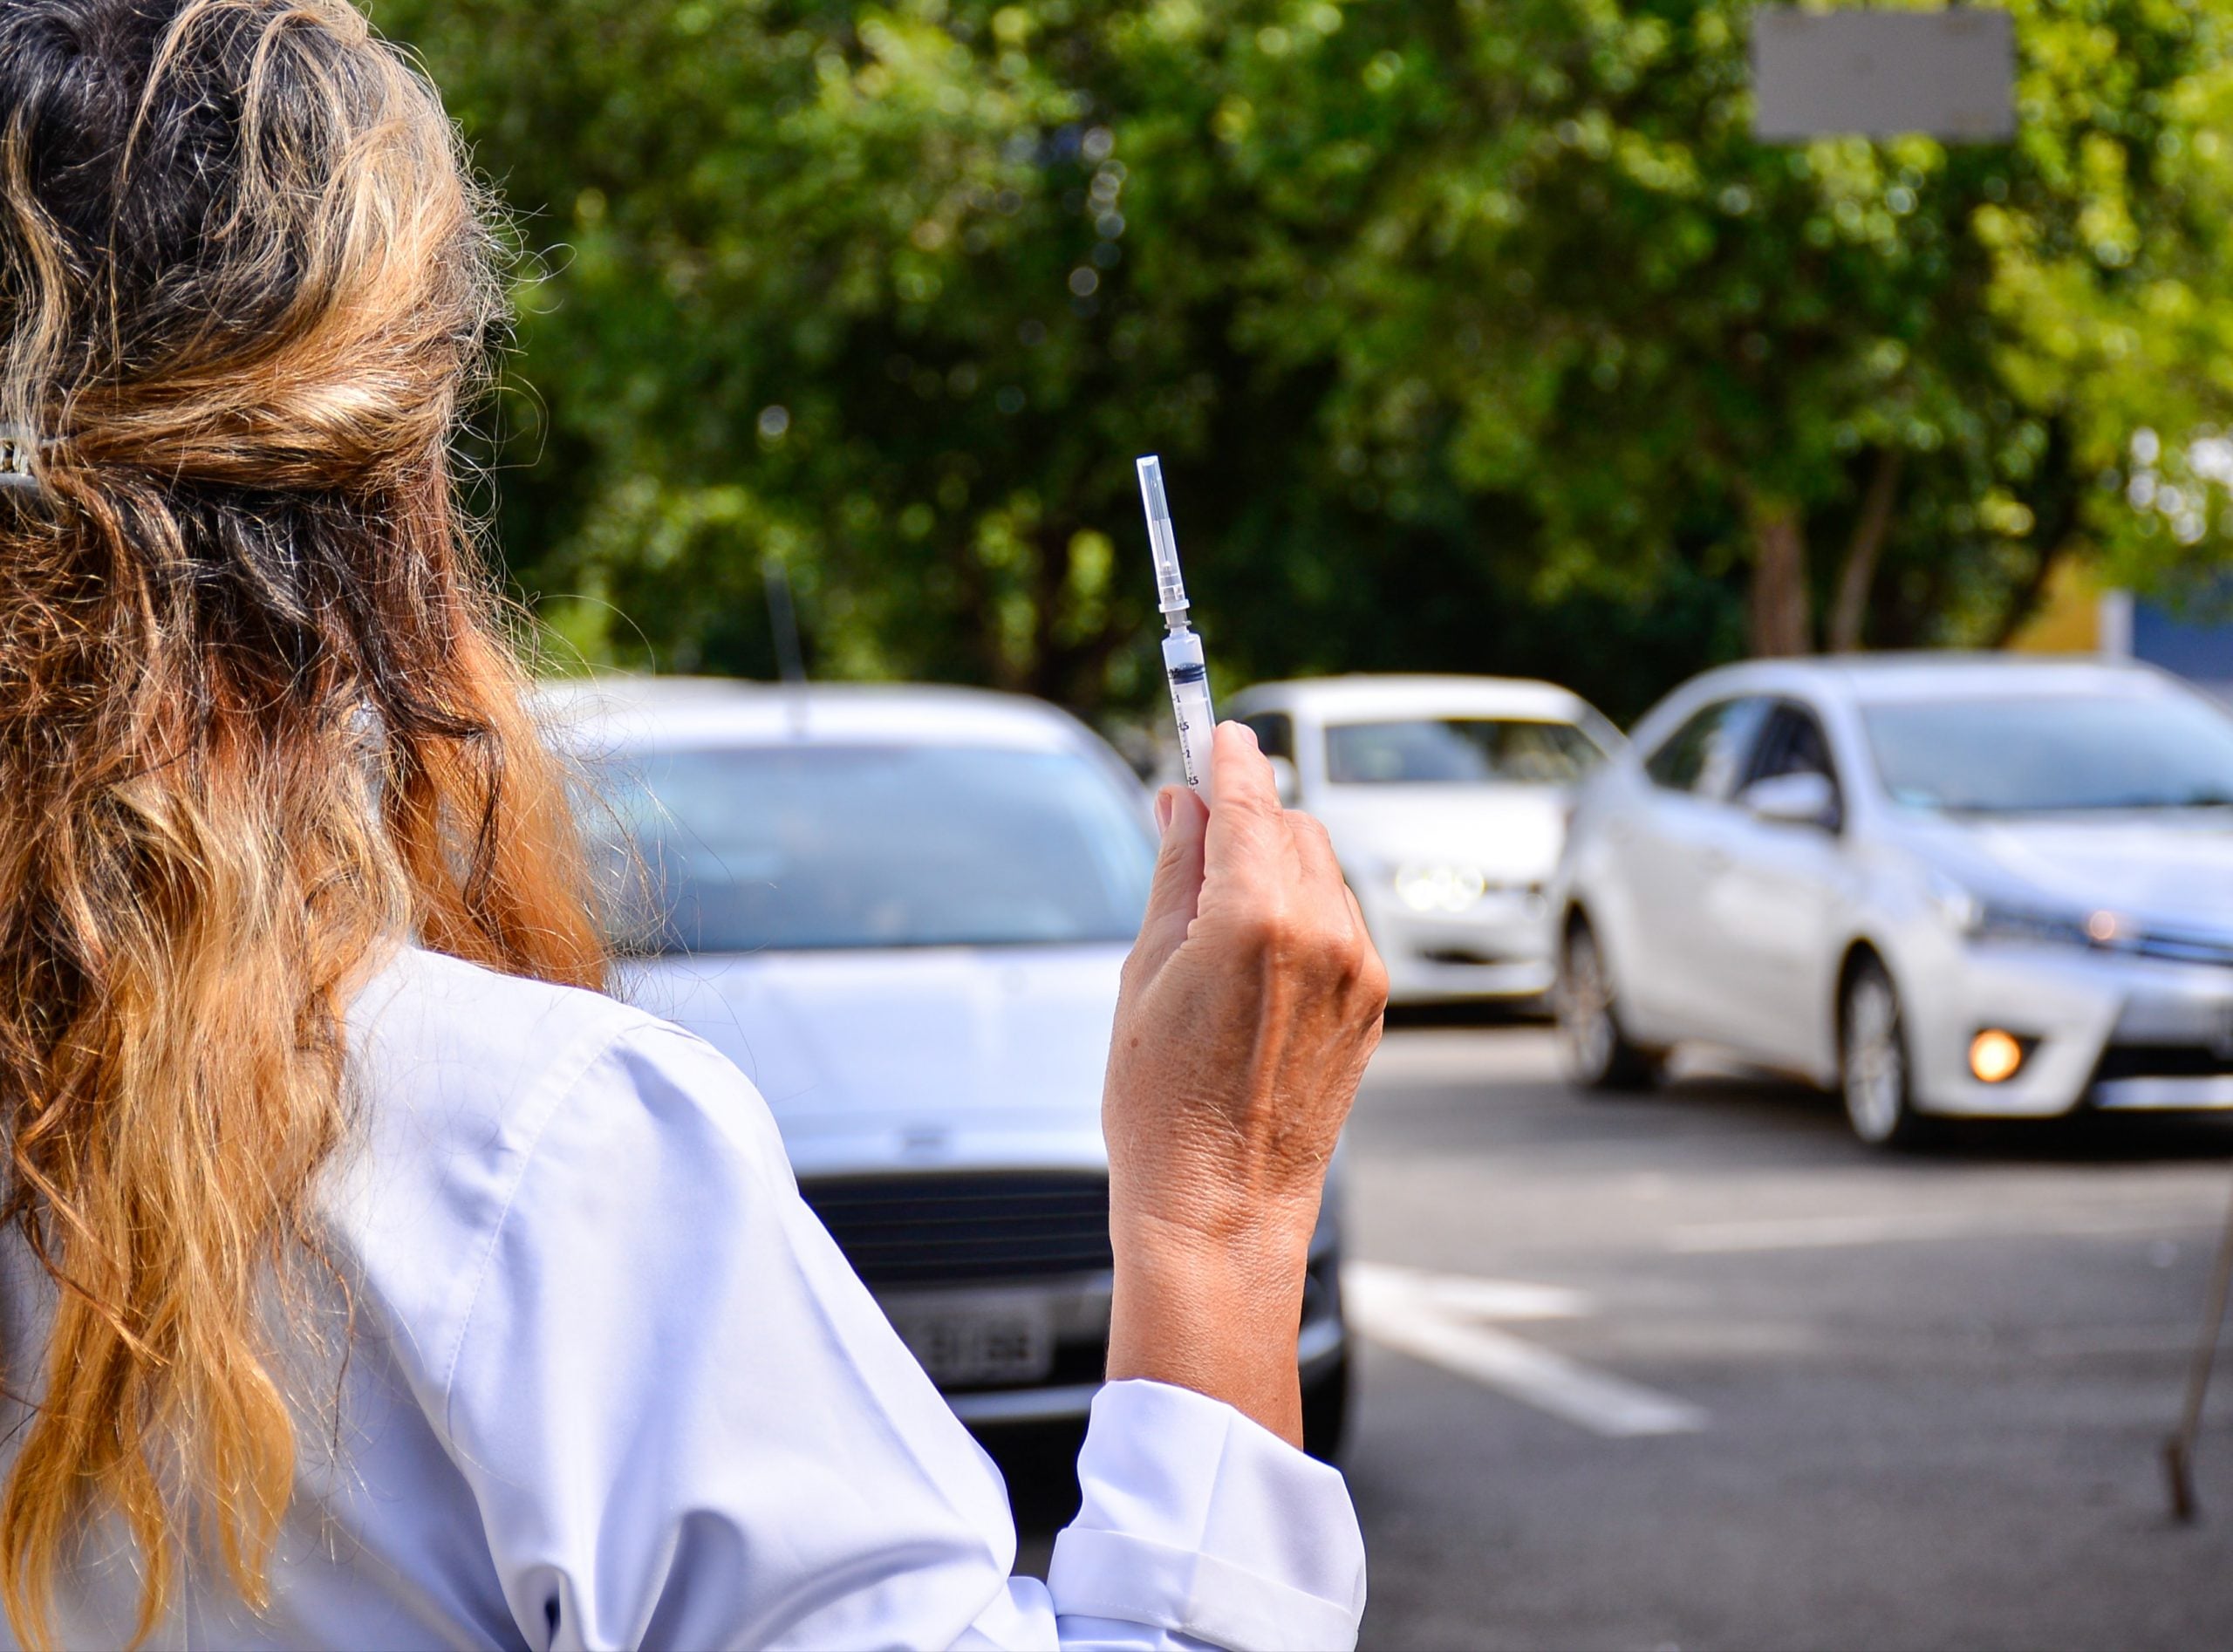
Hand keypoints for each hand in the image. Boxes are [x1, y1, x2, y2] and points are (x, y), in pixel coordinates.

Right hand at [1101, 722, 1387, 1444]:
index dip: (1229, 756)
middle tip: (1196, 821)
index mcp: (1256, 917)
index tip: (1217, 729)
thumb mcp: (1144, 972)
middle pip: (1291, 826)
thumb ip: (1174, 872)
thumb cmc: (1160, 1103)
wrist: (1221, 1207)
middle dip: (1249, 812)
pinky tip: (1254, 955)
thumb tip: (1183, 800)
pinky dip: (1303, 911)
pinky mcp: (1373, 1004)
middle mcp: (1323, 932)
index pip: (1248, 799)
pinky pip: (1341, 923)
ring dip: (1276, 862)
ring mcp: (1358, 970)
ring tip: (1216, 910)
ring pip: (1322, 871)